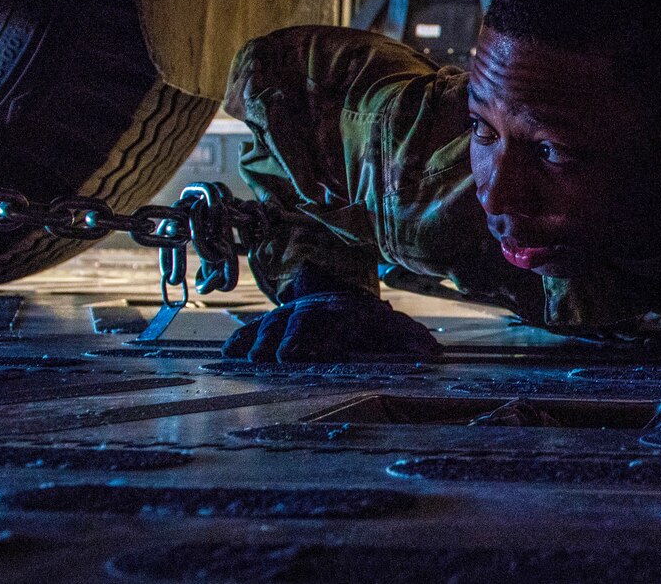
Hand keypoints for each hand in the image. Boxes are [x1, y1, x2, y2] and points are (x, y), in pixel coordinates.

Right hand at [221, 291, 442, 362]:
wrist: (338, 299)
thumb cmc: (369, 323)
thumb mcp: (392, 327)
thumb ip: (410, 339)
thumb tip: (433, 354)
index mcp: (342, 315)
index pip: (330, 326)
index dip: (319, 339)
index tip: (308, 355)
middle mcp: (312, 313)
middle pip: (296, 324)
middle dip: (285, 339)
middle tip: (278, 359)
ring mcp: (288, 317)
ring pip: (271, 325)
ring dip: (258, 342)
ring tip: (248, 361)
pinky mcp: (272, 325)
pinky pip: (252, 330)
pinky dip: (239, 341)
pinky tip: (226, 355)